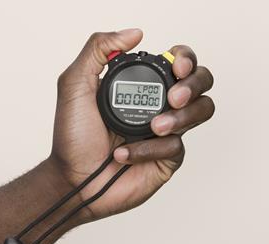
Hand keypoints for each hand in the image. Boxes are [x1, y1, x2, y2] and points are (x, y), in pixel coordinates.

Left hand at [50, 28, 213, 222]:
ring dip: (181, 117)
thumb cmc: (73, 137)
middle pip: (200, 84)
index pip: (177, 63)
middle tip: (174, 97)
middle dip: (193, 85)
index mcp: (141, 86)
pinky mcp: (168, 157)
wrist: (75, 178)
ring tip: (154, 126)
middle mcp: (158, 106)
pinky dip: (149, 149)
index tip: (176, 66)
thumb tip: (134, 34)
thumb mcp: (75, 85)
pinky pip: (176, 147)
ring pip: (201, 112)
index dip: (185, 59)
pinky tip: (125, 154)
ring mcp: (166, 132)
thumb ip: (98, 50)